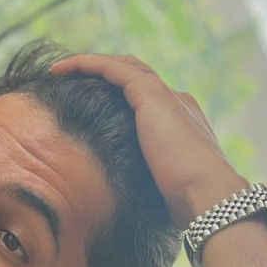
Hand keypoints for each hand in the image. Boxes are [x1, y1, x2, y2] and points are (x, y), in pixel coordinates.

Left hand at [49, 53, 243, 227]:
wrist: (207, 194)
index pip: (147, 97)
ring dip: (89, 64)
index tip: (93, 105)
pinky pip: (110, 68)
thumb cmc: (187, 203)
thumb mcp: (165, 188)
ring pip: (121, 66)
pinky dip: (85, 64)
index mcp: (182, 120)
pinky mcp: (150, 94)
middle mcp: (175, 101)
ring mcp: (164, 95)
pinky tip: (60, 69)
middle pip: (134, 75)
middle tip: (71, 80)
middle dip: (103, 74)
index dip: (119, 95)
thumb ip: (150, 182)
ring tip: (59, 70)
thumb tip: (132, 199)